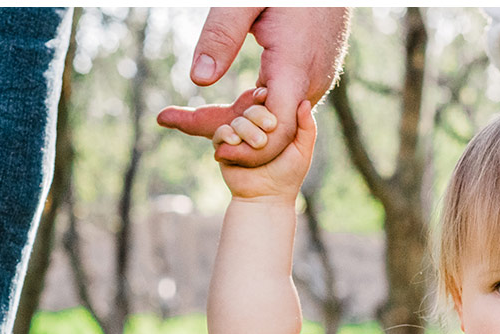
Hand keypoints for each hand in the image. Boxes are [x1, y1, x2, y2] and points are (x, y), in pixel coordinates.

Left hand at [158, 6, 348, 164]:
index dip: (249, 151)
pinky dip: (259, 106)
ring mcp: (315, 79)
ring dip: (246, 120)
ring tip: (199, 117)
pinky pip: (286, 101)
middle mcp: (310, 82)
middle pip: (275, 130)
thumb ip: (221, 35)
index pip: (277, 132)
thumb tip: (199, 78)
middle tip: (185, 125)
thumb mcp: (245, 1)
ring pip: (280, 116)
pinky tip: (239, 100)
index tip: (217, 152)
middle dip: (236, 136)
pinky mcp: (315, 72)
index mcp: (294, 68)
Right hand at [213, 98, 316, 201]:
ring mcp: (238, 139)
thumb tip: (305, 101)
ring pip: (236, 121)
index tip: (267, 97)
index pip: (264, 101)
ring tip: (257, 145)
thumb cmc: (287, 176)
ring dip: (246, 130)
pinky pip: (220, 133)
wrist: (266, 199)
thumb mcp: (302, 150)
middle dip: (258, 116)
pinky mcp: (225, 150)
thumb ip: (307, 126)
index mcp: (270, 124)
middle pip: (250, 109)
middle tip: (269, 130)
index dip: (264, 97)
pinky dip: (226, 135)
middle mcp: (253, 128)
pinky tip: (235, 142)